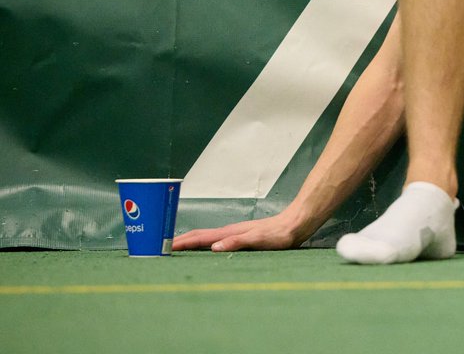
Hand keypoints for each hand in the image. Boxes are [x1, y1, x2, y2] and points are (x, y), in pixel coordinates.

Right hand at [172, 215, 307, 252]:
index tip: (163, 247)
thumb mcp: (259, 240)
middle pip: (199, 235)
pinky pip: (216, 240)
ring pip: (206, 237)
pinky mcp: (241, 236)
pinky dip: (203, 243)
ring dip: (190, 241)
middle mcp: (228, 231)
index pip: (199, 238)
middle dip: (180, 240)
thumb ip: (237, 242)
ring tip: (175, 247)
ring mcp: (234, 233)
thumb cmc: (279, 234)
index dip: (182, 242)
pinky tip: (204, 248)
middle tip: (160, 247)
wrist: (295, 224)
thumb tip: (214, 247)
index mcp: (229, 233)